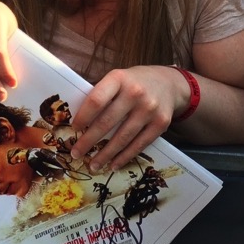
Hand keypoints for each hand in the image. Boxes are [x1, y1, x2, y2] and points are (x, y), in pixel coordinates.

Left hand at [70, 65, 188, 169]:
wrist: (169, 83)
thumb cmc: (134, 83)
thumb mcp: (117, 79)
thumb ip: (102, 94)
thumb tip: (79, 122)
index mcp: (119, 79)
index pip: (96, 100)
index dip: (83, 117)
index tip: (74, 129)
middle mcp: (135, 93)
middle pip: (107, 122)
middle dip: (89, 141)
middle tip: (76, 153)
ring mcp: (149, 109)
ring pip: (123, 137)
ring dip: (105, 155)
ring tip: (93, 165)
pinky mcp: (161, 124)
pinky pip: (139, 145)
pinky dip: (124, 157)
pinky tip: (113, 165)